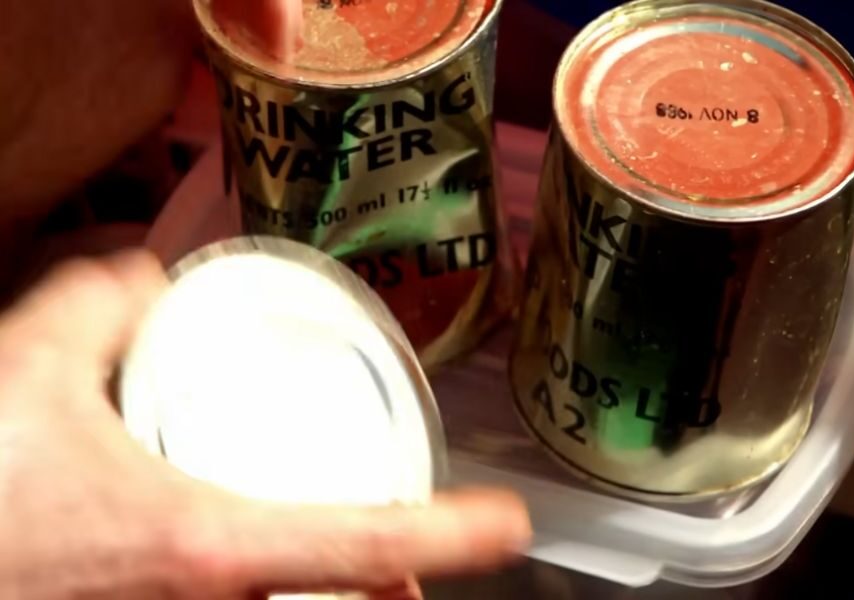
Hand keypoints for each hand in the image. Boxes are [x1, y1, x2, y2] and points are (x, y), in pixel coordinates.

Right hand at [0, 249, 530, 598]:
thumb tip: (136, 277)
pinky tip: (246, 574)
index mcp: (206, 545)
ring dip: (333, 592)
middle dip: (391, 582)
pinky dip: (266, 594)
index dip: (453, 534)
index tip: (508, 524)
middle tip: (414, 549)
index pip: (369, 543)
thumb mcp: (24, 377)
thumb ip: (94, 305)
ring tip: (355, 561)